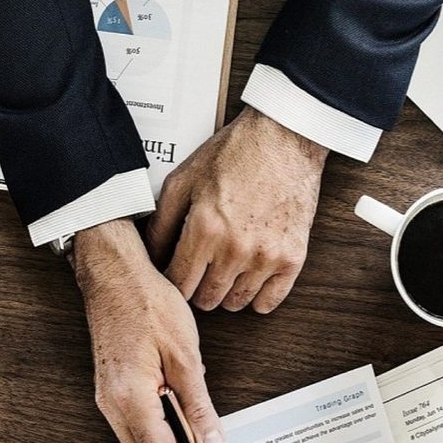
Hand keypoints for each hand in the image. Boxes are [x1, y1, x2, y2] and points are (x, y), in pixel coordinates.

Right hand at [72, 219, 223, 442]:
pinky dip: (159, 437)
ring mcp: (108, 398)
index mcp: (131, 398)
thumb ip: (198, 406)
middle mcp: (112, 404)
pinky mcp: (112, 390)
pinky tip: (182, 424)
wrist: (115, 275)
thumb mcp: (186, 356)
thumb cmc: (148, 304)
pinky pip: (133, 428)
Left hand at [145, 106, 327, 312]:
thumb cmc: (236, 153)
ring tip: (225, 271)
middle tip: (200, 271)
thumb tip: (150, 255)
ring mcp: (266, 256)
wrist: (285, 139)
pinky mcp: (292, 258)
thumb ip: (162, 223)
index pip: (179, 283)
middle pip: (206, 299)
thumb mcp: (184, 180)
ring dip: (226, 292)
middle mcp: (235, 248)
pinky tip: (250, 278)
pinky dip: (256, 296)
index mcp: (204, 228)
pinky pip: (269, 302)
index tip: (176, 274)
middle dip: (197, 289)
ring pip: (235, 303)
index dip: (172, 282)